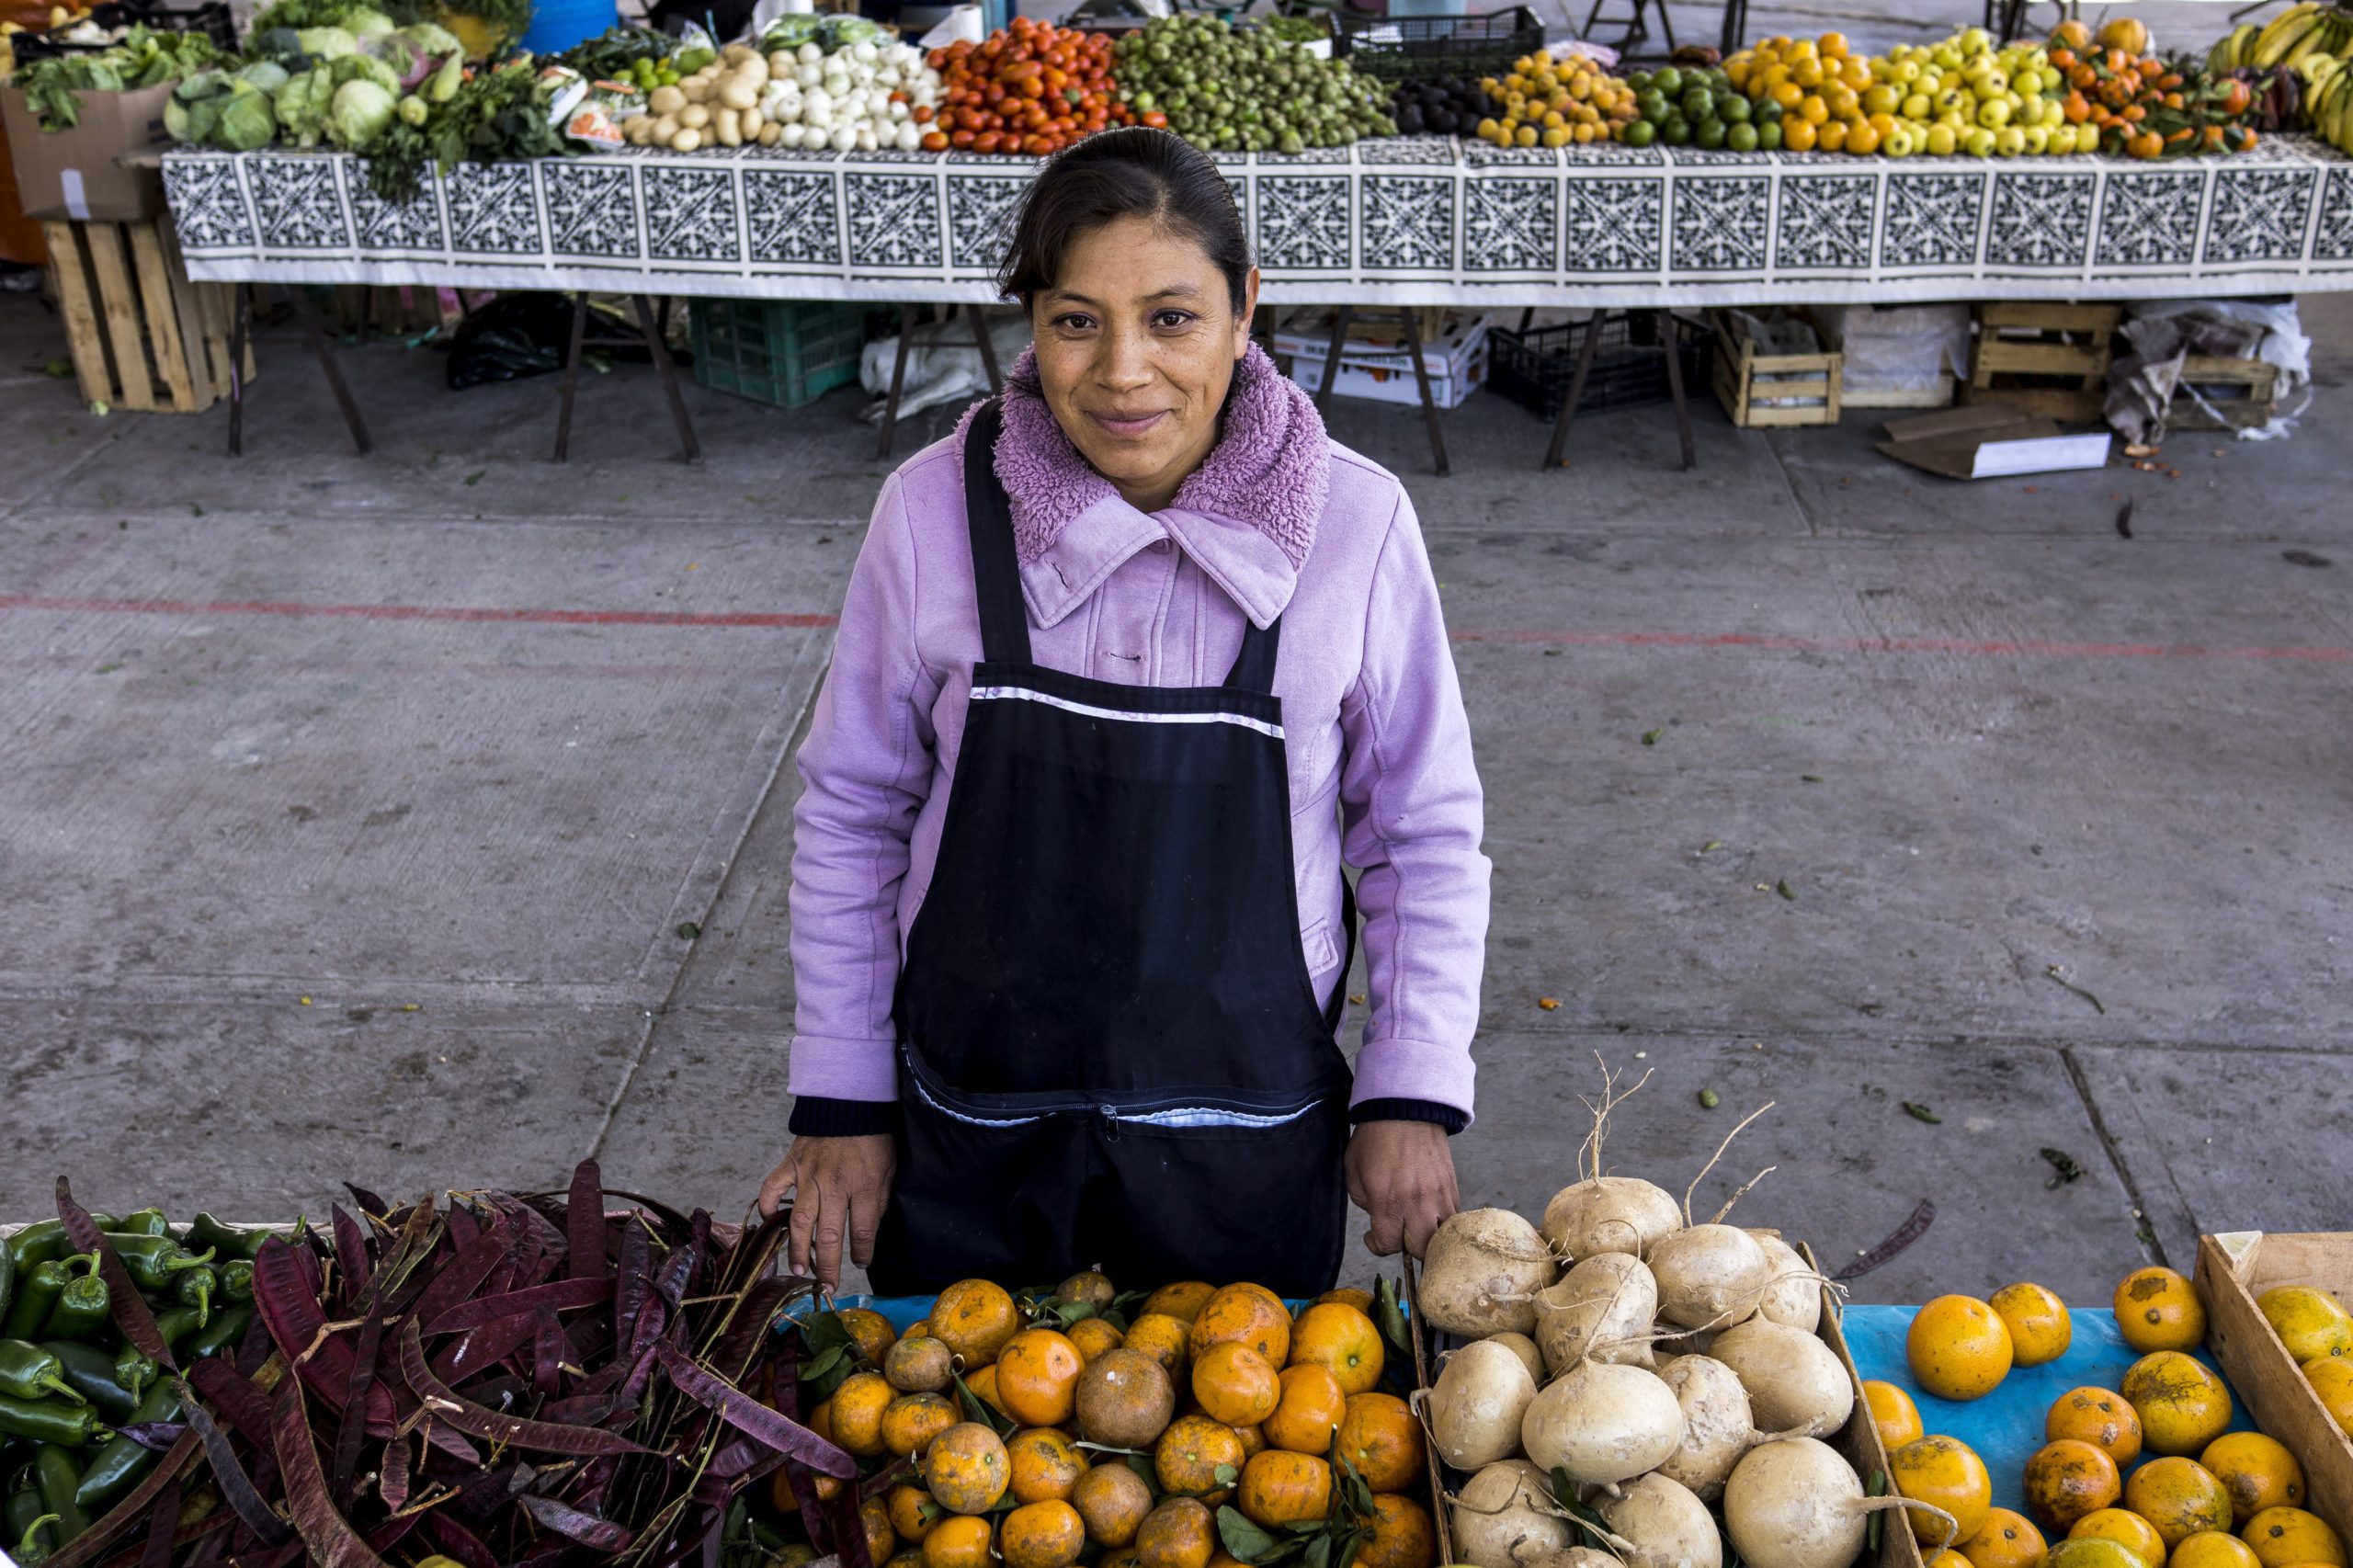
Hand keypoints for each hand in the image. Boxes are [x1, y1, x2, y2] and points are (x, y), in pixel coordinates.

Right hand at [758, 1134, 896, 1289]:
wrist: (849, 1103)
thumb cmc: (873, 1138)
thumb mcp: (890, 1169)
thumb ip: (879, 1201)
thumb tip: (868, 1231)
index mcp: (864, 1186)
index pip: (863, 1232)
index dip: (862, 1254)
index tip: (860, 1263)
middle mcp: (834, 1185)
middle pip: (829, 1235)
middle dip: (828, 1265)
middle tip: (825, 1286)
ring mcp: (809, 1175)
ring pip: (799, 1221)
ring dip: (798, 1249)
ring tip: (798, 1270)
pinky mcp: (791, 1164)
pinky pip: (772, 1188)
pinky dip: (768, 1206)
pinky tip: (772, 1223)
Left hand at [1344, 1120, 1458, 1259]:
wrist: (1406, 1109)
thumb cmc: (1375, 1138)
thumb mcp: (1354, 1171)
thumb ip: (1362, 1201)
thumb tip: (1377, 1217)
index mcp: (1387, 1201)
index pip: (1388, 1245)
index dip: (1377, 1245)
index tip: (1374, 1236)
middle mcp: (1416, 1203)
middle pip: (1421, 1250)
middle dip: (1407, 1247)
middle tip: (1398, 1232)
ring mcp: (1438, 1196)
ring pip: (1443, 1237)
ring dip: (1429, 1237)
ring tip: (1417, 1226)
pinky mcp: (1452, 1187)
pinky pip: (1453, 1217)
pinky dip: (1442, 1221)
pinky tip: (1430, 1212)